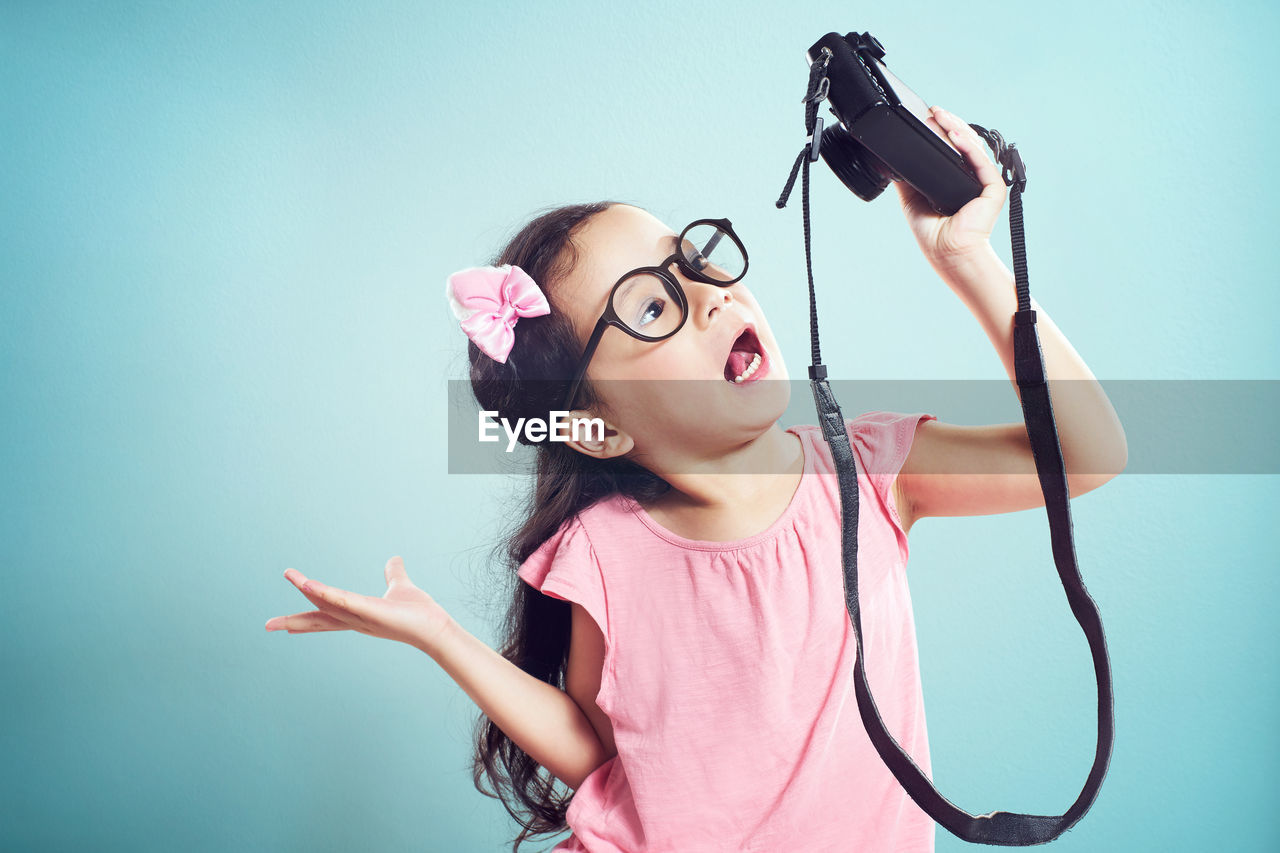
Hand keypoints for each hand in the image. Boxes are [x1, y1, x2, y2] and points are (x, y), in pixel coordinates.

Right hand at [264, 557, 454, 654]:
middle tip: (267, 625)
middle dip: (293, 621)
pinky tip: (309, 585)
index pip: (326, 616)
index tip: (285, 626)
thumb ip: (394, 573)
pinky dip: (324, 593)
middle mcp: (355, 620)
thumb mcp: (400, 587)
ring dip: (307, 591)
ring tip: (290, 577)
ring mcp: (360, 617)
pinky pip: (341, 601)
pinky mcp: (369, 612)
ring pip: (326, 604)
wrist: (435, 627)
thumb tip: (394, 558)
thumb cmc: (418, 612)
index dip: (307, 617)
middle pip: (318, 620)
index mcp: (358, 616)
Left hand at [895, 105, 1007, 274]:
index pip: (955, 146)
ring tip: (941, 117)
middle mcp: (973, 177)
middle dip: (950, 124)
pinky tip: (955, 135)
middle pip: (965, 142)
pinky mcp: (993, 190)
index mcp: (958, 178)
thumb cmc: (933, 233)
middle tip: (934, 110)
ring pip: (974, 147)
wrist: (946, 253)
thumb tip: (890, 159)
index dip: (944, 130)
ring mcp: (984, 182)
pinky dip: (968, 147)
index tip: (929, 117)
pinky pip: (981, 162)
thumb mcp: (911, 198)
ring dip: (957, 128)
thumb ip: (906, 177)